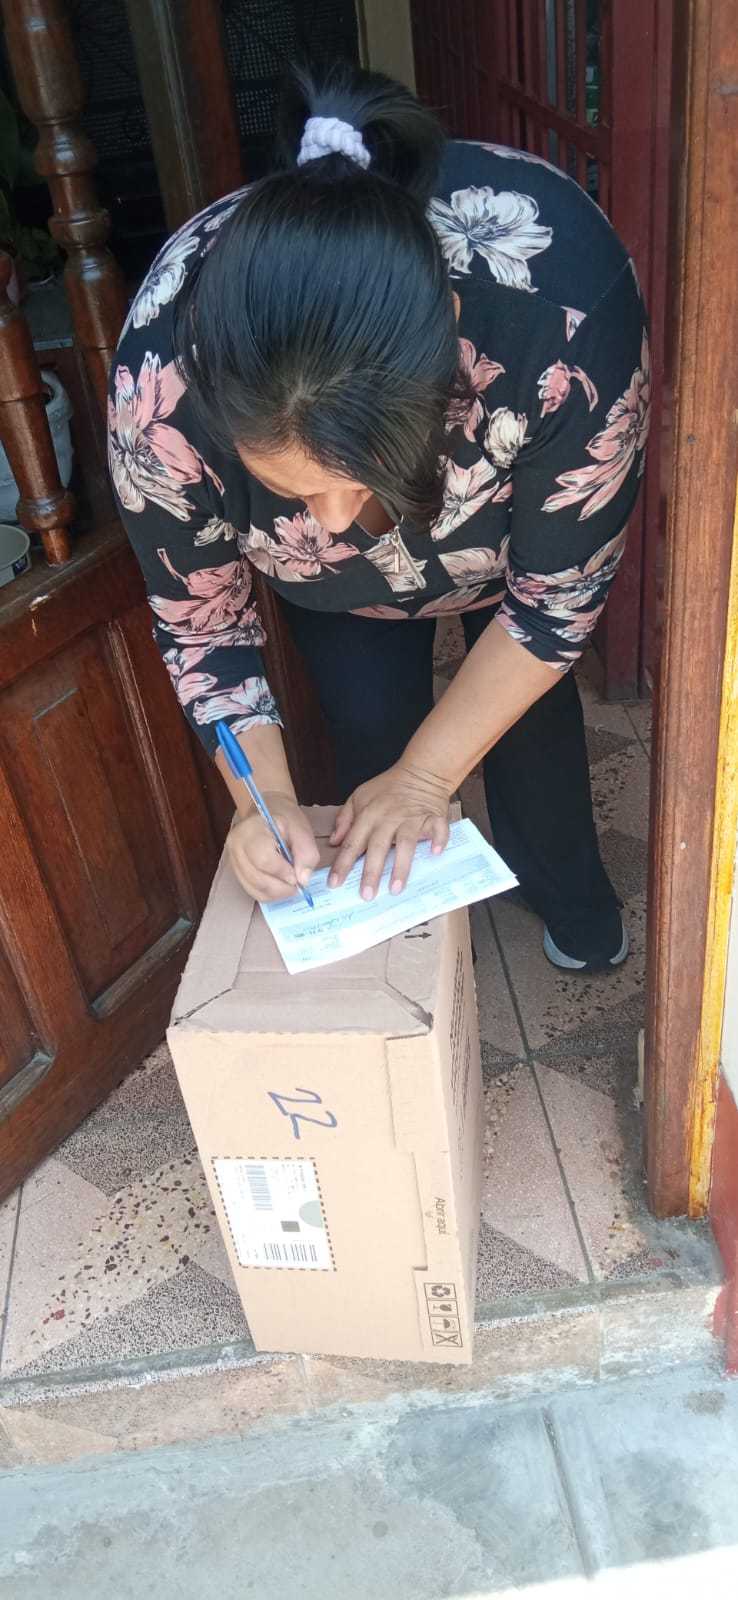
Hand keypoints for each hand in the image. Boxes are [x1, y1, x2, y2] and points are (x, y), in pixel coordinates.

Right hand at [226, 793, 319, 901]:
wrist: (267, 813)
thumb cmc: (285, 820)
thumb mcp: (302, 829)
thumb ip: (306, 853)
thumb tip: (302, 880)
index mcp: (251, 830)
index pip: (263, 859)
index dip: (282, 872)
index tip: (297, 875)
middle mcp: (236, 846)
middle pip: (257, 878)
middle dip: (282, 887)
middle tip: (297, 884)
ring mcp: (234, 861)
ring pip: (254, 889)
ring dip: (277, 893)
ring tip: (290, 885)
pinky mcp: (237, 872)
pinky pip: (253, 891)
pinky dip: (270, 894)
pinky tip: (280, 886)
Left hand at [329, 762, 450, 898]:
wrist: (420, 771)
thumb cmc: (388, 787)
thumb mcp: (359, 796)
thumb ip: (345, 819)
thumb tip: (335, 842)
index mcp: (368, 815)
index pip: (352, 842)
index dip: (343, 864)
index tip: (335, 884)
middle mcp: (389, 818)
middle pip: (378, 847)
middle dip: (371, 872)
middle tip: (366, 895)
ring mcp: (413, 818)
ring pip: (406, 843)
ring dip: (401, 866)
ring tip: (396, 889)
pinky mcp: (434, 816)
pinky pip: (438, 829)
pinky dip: (438, 839)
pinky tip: (435, 853)